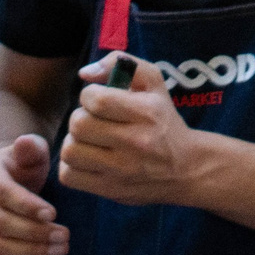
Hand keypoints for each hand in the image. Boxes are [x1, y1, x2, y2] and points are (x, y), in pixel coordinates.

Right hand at [0, 134, 67, 254]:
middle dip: (35, 233)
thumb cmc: (25, 165)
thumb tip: (24, 142)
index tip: (54, 213)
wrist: (9, 181)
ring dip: (33, 254)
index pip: (1, 192)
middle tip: (65, 236)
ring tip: (62, 252)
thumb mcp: (32, 152)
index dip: (27, 205)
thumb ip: (31, 147)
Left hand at [57, 56, 201, 207]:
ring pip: (70, 151)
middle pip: (79, 125)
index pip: (97, 100)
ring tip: (89, 141)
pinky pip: (68, 176)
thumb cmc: (163, 120)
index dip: (89, 96)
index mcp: (146, 113)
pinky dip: (71, 166)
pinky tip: (87, 159)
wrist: (186, 168)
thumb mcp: (154, 83)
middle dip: (80, 118)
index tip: (98, 100)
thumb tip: (85, 73)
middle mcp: (135, 142)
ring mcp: (121, 170)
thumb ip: (122, 64)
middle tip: (93, 121)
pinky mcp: (110, 190)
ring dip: (74, 142)